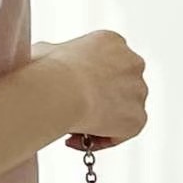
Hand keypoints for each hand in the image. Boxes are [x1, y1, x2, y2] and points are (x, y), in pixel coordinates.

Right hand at [30, 34, 147, 150]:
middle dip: (97, 100)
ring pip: (120, 111)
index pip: (106, 63)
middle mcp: (131, 63)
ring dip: (99, 120)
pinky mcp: (138, 118)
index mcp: (111, 42)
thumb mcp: (43, 50)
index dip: (86, 81)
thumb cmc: (47, 70)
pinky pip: (121, 134)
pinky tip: (77, 139)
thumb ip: (53, 55)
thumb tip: (45, 61)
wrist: (59, 90)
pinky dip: (101, 139)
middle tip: (71, 112)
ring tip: (71, 127)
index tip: (68, 92)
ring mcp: (138, 91)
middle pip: (118, 86)